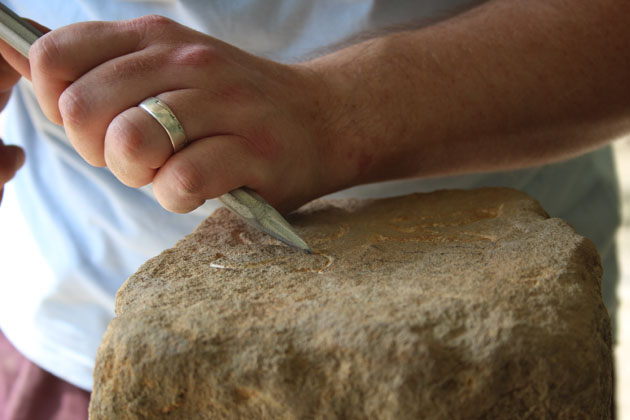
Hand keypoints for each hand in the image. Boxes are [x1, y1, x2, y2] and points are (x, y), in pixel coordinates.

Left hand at [0, 16, 343, 213]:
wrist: (323, 119)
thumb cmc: (238, 105)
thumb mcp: (173, 67)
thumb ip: (110, 68)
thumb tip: (28, 66)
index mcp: (155, 37)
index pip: (55, 56)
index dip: (56, 103)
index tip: (95, 125)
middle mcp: (186, 61)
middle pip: (82, 109)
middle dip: (96, 149)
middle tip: (136, 156)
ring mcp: (223, 104)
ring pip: (132, 143)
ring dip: (138, 174)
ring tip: (168, 171)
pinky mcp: (252, 152)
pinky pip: (181, 181)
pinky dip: (179, 195)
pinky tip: (200, 187)